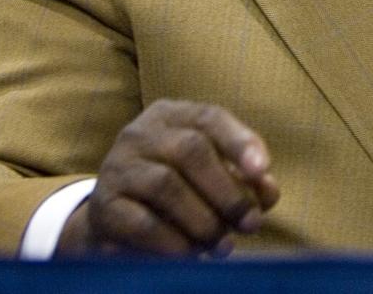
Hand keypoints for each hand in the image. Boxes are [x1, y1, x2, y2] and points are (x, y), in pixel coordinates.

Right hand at [56, 100, 279, 256]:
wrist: (115, 221)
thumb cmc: (178, 191)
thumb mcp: (212, 177)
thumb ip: (245, 179)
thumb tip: (268, 191)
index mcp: (172, 116)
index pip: (210, 118)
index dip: (240, 142)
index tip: (263, 171)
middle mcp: (141, 133)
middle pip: (190, 150)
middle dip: (227, 190)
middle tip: (251, 224)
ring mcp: (118, 166)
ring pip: (167, 185)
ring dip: (204, 220)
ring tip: (224, 245)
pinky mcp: (104, 206)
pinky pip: (142, 223)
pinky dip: (174, 242)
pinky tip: (192, 255)